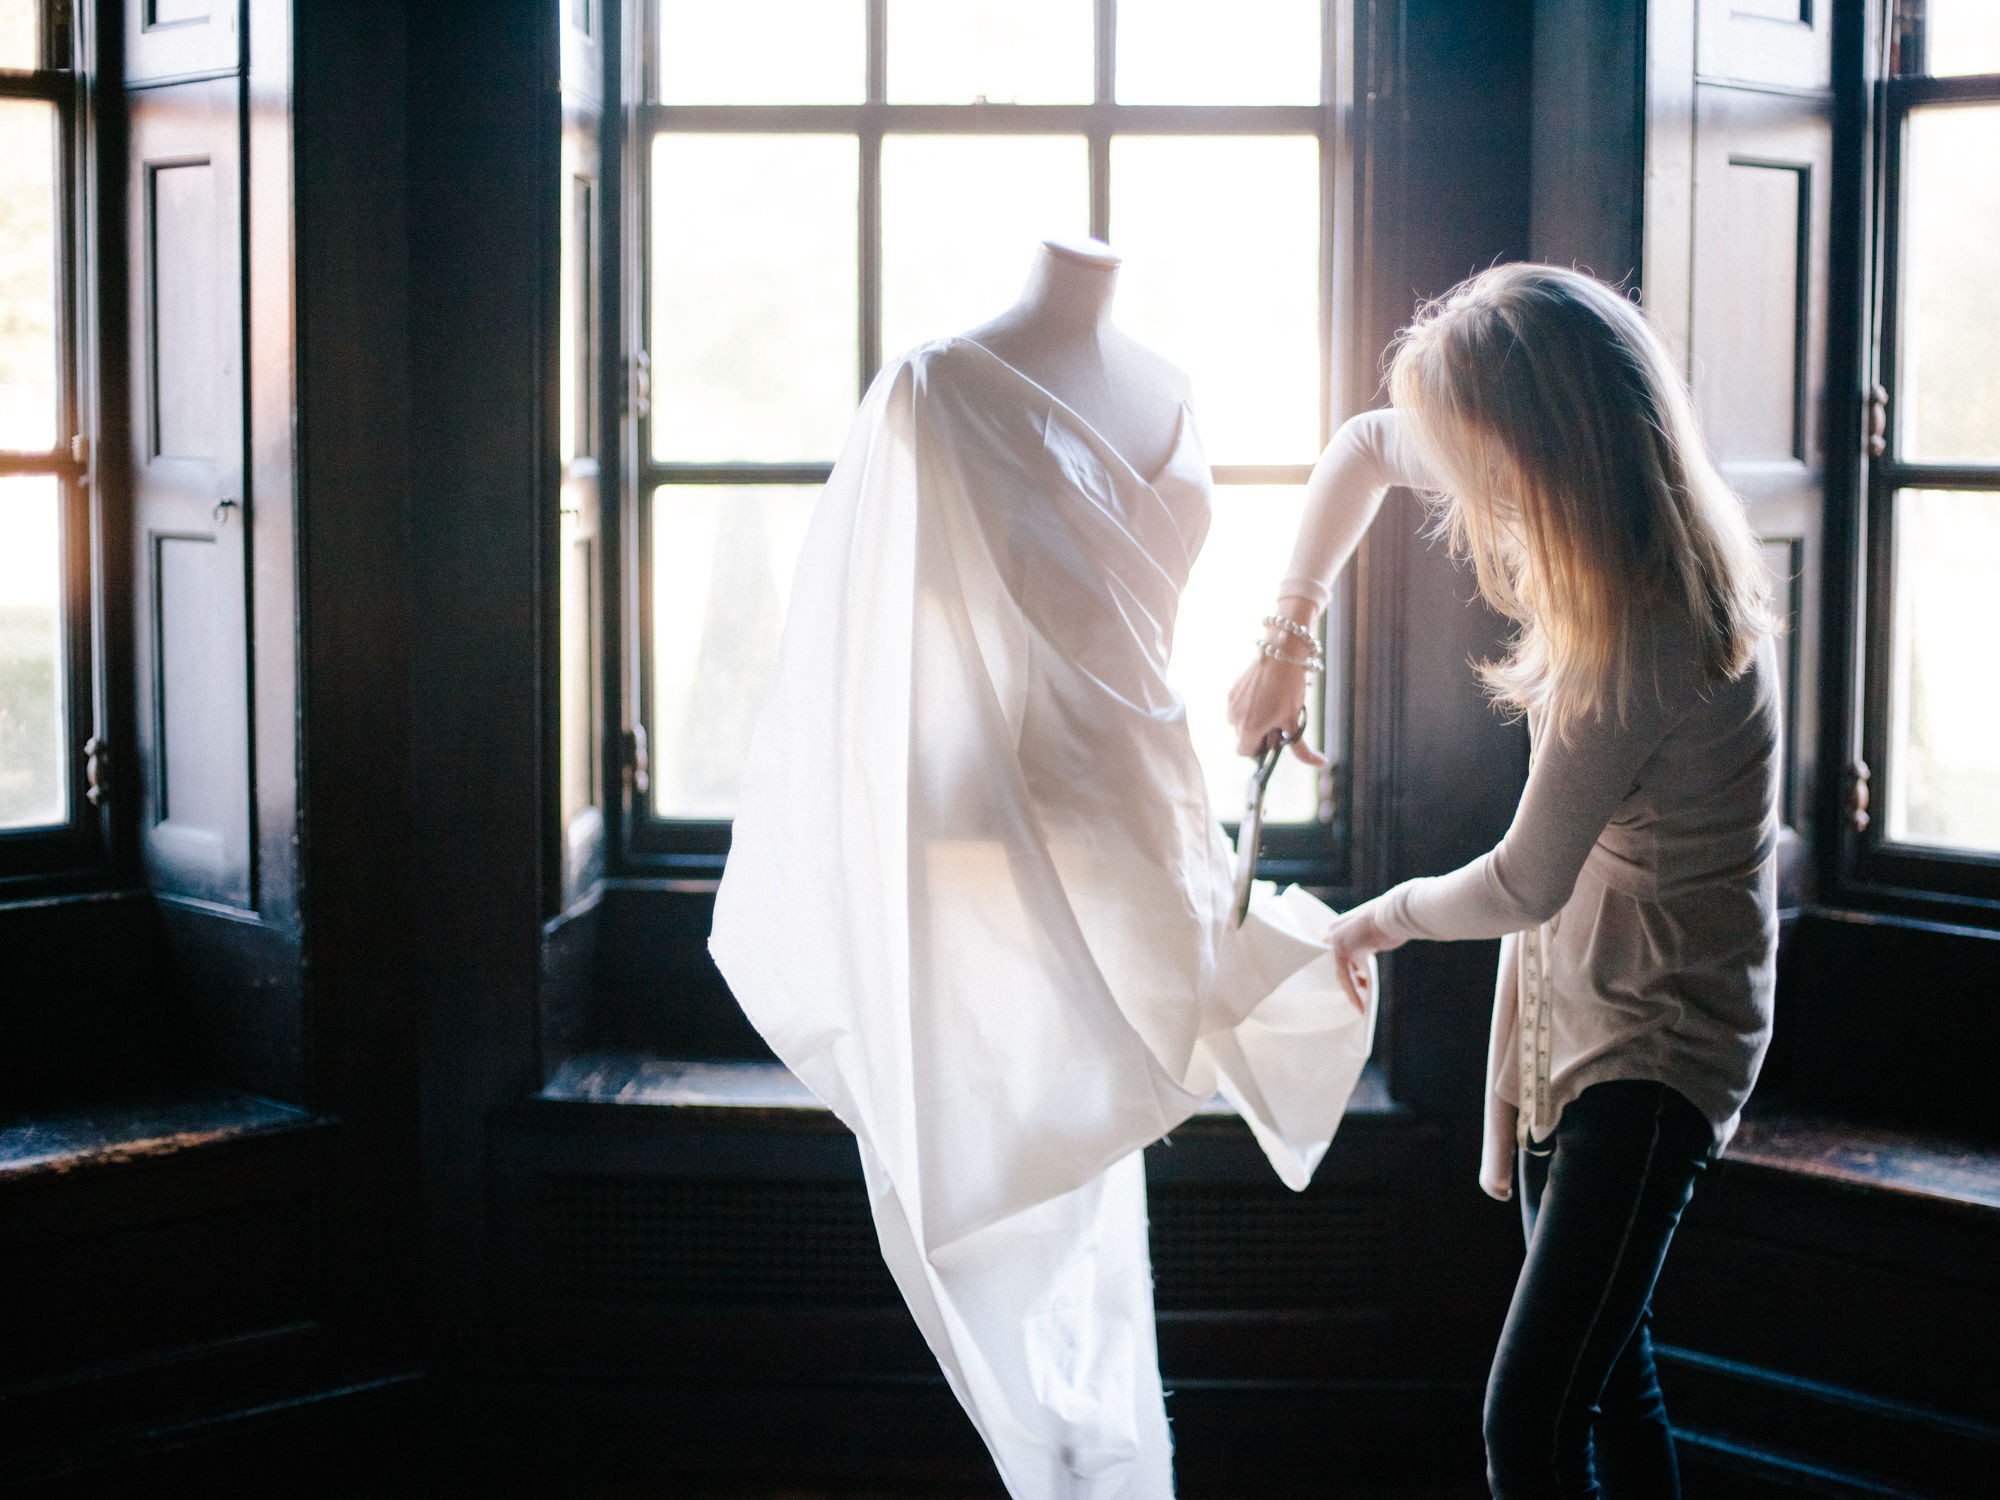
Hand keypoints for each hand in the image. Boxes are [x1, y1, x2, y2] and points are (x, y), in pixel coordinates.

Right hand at [1226, 603, 1327, 767]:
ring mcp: (1232, 703)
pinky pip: (1238, 708)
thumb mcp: (1296, 722)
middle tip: (1277, 719)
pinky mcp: (1232, 690)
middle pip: (1243, 738)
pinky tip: (1265, 694)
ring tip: (1271, 706)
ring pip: (1239, 723)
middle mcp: (1235, 718)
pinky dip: (1249, 707)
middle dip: (1258, 734)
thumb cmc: (1289, 689)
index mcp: (1249, 729)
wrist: (1281, 654)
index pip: (1245, 752)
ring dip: (1253, 721)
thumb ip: (1302, 748)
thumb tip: (1321, 764)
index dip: (1260, 748)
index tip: (1274, 737)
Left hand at [1324, 898, 1403, 1013]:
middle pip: (1338, 965)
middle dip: (1349, 983)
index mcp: (1341, 925)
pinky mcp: (1341, 948)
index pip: (1338, 955)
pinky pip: (1346, 976)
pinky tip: (1361, 1005)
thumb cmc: (1394, 922)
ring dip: (1352, 991)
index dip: (1348, 972)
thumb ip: (1366, 945)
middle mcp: (1334, 930)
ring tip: (1361, 1006)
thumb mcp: (1376, 935)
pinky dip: (1353, 992)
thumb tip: (1365, 963)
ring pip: (1342, 973)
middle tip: (1358, 999)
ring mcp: (1335, 938)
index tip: (1358, 986)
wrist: (1398, 913)